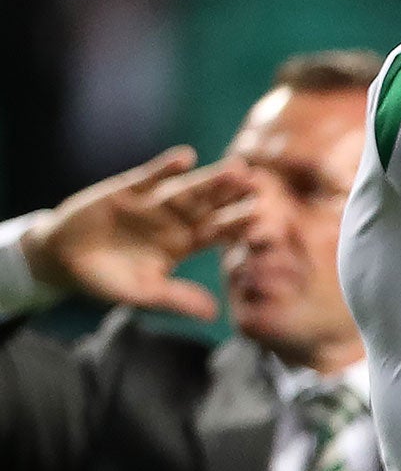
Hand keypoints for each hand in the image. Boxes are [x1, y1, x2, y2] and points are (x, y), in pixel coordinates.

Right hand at [21, 147, 256, 319]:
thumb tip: (214, 313)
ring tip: (236, 168)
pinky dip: (166, 167)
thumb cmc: (107, 279)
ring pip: (188, 188)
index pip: (220, 233)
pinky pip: (151, 176)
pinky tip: (186, 157)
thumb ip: (176, 299)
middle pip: (211, 206)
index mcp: (185, 244)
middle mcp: (175, 220)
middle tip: (263, 187)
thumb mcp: (142, 293)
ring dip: (210, 179)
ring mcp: (154, 202)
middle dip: (235, 197)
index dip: (241, 228)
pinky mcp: (128, 189)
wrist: (63, 260)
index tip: (267, 224)